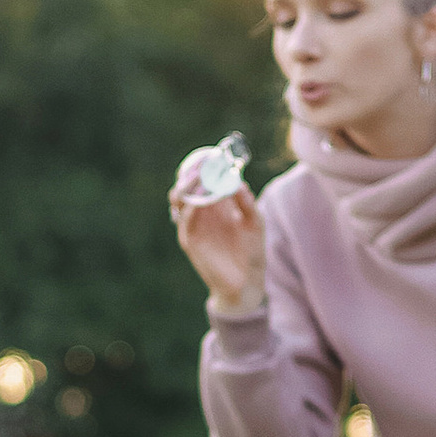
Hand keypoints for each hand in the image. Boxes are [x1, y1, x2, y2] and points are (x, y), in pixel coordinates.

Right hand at [168, 159, 265, 312]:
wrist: (246, 282)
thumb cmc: (252, 251)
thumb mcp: (255, 222)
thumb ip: (246, 202)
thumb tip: (238, 181)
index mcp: (218, 205)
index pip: (205, 179)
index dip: (205, 166)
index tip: (211, 154)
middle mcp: (203, 212)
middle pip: (188, 186)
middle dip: (191, 173)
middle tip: (201, 163)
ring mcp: (194, 225)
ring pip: (180, 200)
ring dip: (186, 187)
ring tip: (196, 177)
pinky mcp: (190, 240)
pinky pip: (184, 220)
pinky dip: (189, 208)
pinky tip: (198, 200)